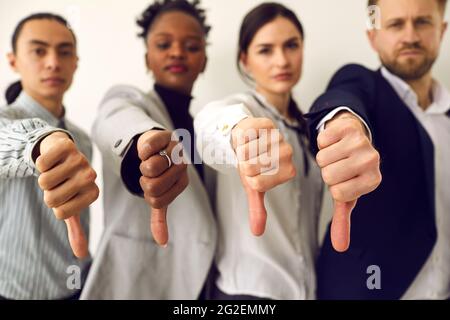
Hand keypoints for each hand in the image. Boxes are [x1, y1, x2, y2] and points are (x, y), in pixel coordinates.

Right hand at [36, 131, 98, 258]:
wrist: (63, 153)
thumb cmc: (67, 183)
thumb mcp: (71, 206)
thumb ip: (76, 230)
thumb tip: (82, 256)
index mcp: (92, 193)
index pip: (61, 213)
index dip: (56, 206)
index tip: (64, 195)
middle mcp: (90, 176)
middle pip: (52, 199)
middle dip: (47, 192)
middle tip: (57, 184)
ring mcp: (80, 160)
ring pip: (44, 180)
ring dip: (43, 177)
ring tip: (55, 171)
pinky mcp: (67, 146)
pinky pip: (41, 162)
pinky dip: (40, 162)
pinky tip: (52, 159)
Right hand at [137, 130, 187, 246]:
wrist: (159, 145)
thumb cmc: (160, 173)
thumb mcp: (160, 196)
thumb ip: (160, 218)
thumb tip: (162, 242)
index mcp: (181, 184)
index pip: (156, 201)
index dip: (147, 193)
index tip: (152, 183)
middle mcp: (182, 168)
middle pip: (152, 186)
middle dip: (144, 180)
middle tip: (150, 172)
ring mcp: (176, 151)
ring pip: (150, 167)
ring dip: (143, 165)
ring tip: (151, 159)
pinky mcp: (165, 136)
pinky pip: (146, 148)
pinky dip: (142, 151)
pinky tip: (149, 148)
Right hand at [232, 117, 295, 235]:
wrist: (247, 139)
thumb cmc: (252, 164)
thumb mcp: (253, 187)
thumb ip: (257, 208)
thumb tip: (257, 232)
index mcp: (287, 172)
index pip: (257, 182)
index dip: (248, 178)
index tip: (254, 172)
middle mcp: (287, 154)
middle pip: (250, 167)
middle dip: (243, 164)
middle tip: (250, 159)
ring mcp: (278, 137)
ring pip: (246, 152)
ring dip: (241, 151)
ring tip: (249, 148)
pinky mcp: (268, 124)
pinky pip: (245, 137)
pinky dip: (241, 139)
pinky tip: (248, 138)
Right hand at [316, 111, 380, 251]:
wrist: (353, 139)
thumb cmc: (348, 171)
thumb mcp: (346, 195)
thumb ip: (343, 220)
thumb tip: (340, 248)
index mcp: (372, 181)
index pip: (338, 192)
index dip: (333, 186)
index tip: (343, 180)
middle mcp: (372, 161)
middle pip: (329, 174)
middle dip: (327, 171)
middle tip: (338, 166)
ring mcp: (362, 142)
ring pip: (322, 157)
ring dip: (323, 156)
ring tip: (336, 154)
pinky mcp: (349, 127)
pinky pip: (321, 140)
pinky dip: (322, 141)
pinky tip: (334, 141)